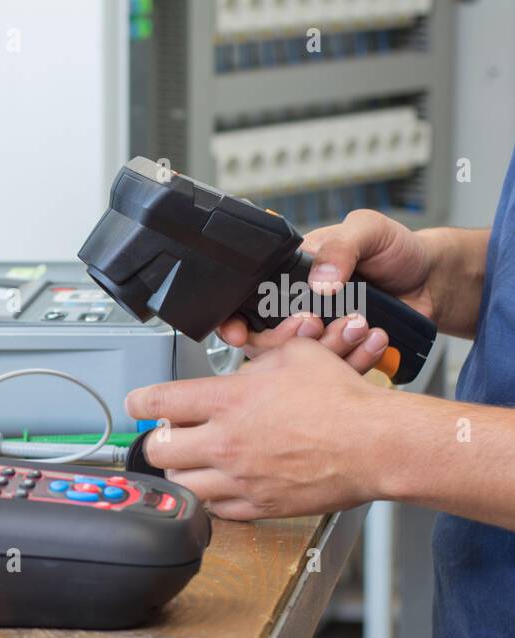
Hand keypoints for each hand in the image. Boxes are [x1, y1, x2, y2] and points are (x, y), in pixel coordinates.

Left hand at [126, 336, 389, 519]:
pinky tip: (223, 484)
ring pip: (180, 485)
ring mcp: (239, 478)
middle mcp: (224, 442)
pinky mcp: (257, 506)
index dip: (139, 401)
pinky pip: (215, 510)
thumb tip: (242, 362)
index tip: (138, 403)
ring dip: (182, 472)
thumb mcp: (296, 355)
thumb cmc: (343, 401)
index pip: (156, 401)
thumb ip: (257, 358)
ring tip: (195, 462)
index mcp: (227, 400)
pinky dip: (212, 498)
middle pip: (158, 450)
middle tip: (171, 435)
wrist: (376, 444)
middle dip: (159, 441)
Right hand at [216, 209, 436, 371]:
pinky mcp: (341, 360)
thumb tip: (318, 281)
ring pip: (299, 364)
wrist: (433, 281)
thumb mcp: (367, 230)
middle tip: (316, 321)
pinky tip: (374, 339)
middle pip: (266, 342)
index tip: (241, 332)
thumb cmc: (395, 250)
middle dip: (288, 338)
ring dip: (328, 348)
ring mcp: (318, 340)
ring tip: (360, 324)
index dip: (237, 322)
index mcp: (288, 278)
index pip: (247, 304)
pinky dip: (355, 360)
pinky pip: (334, 375)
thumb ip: (340, 248)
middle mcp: (295, 312)